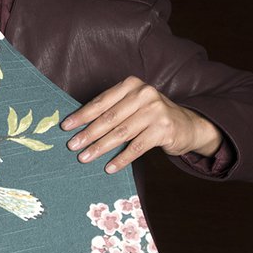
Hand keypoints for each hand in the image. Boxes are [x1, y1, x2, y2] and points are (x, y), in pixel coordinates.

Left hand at [61, 76, 221, 173]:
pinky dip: (121, 159)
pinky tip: (109, 168)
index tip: (66, 127)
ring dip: (100, 148)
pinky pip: (137, 147)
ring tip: (84, 158)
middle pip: (109, 118)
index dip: (82, 115)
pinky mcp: (164, 129)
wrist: (187, 125)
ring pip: (121, 133)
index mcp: (132, 85)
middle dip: (88, 133)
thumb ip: (111, 110)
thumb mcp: (132, 106)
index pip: (102, 102)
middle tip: (72, 145)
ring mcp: (156, 111)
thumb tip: (78, 126)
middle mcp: (144, 94)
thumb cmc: (151, 116)